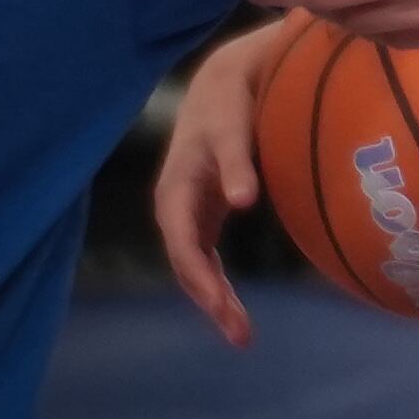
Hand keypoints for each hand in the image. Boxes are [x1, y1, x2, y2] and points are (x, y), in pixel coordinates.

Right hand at [153, 19, 297, 344]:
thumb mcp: (230, 129)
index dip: (201, 278)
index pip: (182, 246)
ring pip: (195, 267)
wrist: (225, 83)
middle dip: (211, 300)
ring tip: (241, 335)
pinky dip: (218, 283)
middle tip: (240, 335)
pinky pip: (205, 258)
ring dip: (214, 300)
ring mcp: (187, 213)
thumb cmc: (229, 105)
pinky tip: (235, 310)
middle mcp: (175, 208)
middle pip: (187, 265)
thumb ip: (236, 163)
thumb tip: (243, 202)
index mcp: (175, 192)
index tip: (222, 306)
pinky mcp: (203, 214)